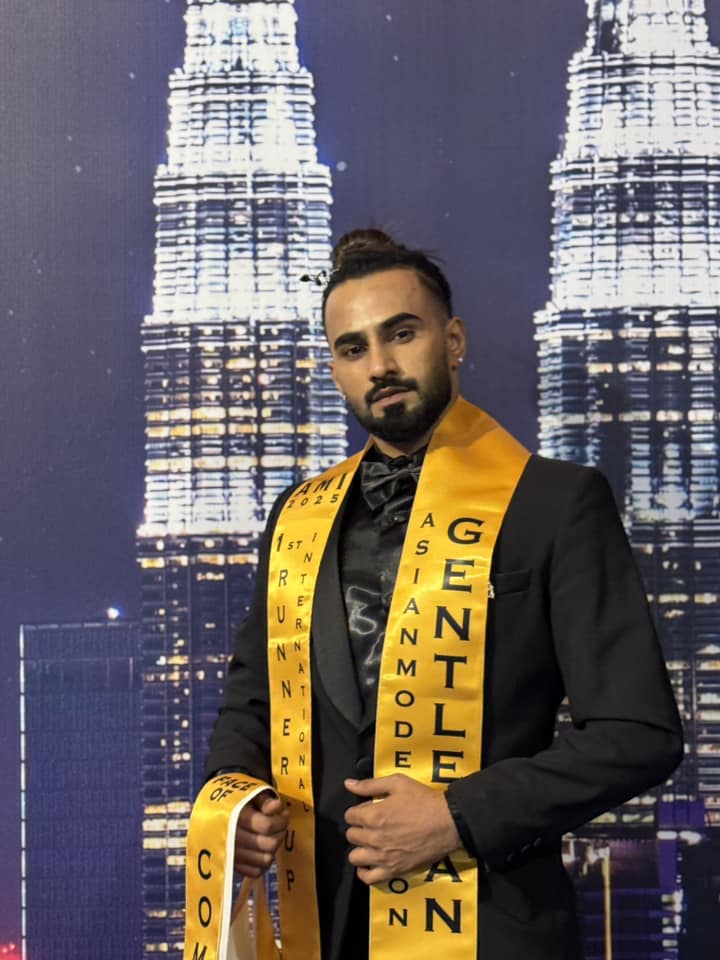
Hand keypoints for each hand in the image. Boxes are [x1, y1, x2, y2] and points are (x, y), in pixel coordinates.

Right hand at [233, 790, 288, 877]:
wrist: (213, 814)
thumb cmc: (237, 802)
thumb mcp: (249, 794)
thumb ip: (264, 800)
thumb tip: (276, 807)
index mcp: (236, 817)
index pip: (267, 826)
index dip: (281, 820)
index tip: (284, 814)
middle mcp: (232, 838)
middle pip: (269, 844)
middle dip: (279, 833)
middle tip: (278, 826)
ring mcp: (232, 855)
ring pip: (265, 860)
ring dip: (272, 849)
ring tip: (270, 836)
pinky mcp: (233, 866)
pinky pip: (256, 871)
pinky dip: (263, 862)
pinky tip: (262, 849)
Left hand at [344, 774, 460, 884]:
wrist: (448, 822)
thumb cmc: (424, 801)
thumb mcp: (398, 783)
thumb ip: (370, 784)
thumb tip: (349, 784)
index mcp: (374, 816)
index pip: (349, 816)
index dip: (357, 811)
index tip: (366, 810)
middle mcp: (375, 838)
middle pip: (351, 835)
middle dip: (358, 827)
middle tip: (370, 824)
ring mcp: (384, 857)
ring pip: (355, 857)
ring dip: (360, 848)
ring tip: (370, 842)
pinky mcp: (394, 870)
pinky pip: (368, 878)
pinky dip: (364, 872)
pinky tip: (369, 863)